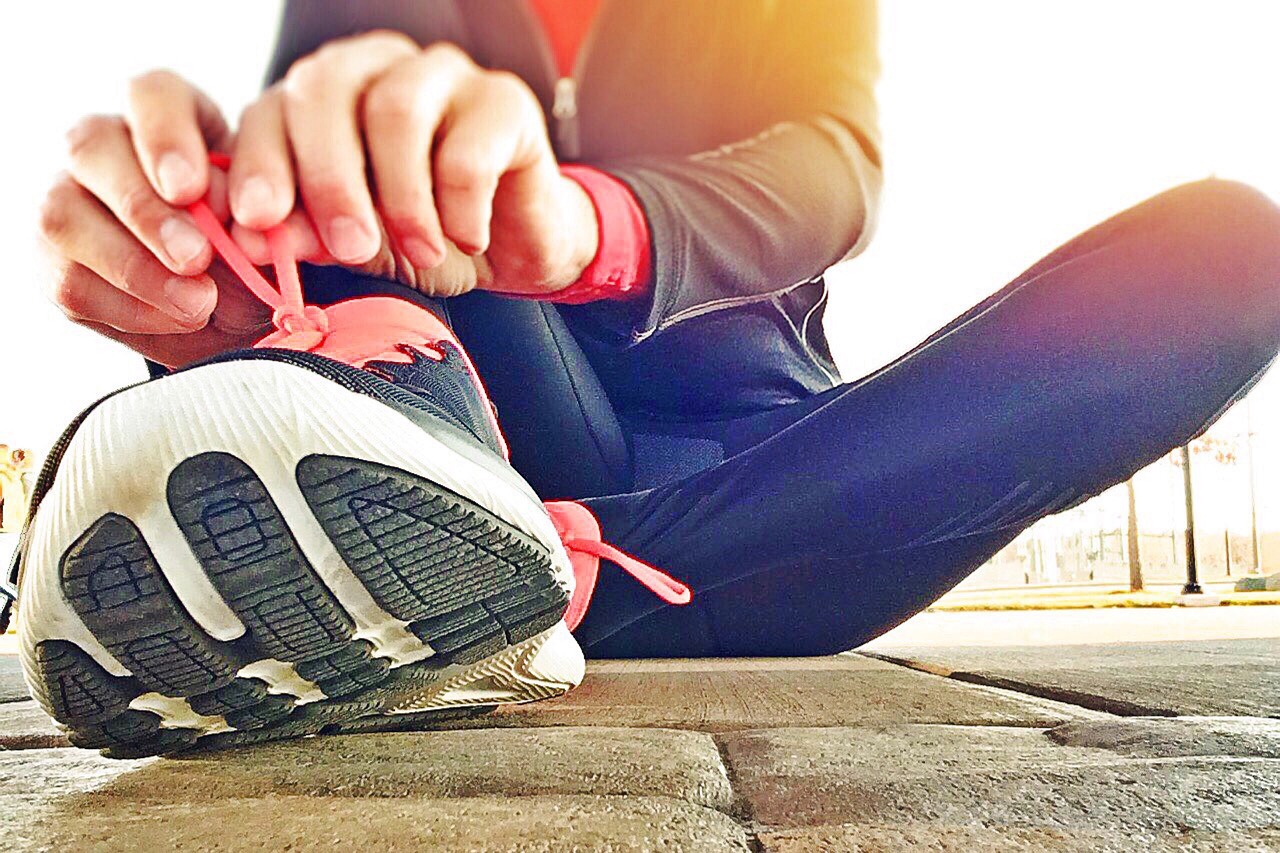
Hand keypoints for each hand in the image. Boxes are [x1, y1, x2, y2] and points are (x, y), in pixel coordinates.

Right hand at [39, 71, 273, 366]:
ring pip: (64, 215)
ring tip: (197, 302)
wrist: (241, 310)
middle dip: (145, 209)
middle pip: (94, 147)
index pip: (152, 94)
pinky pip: (69, 280)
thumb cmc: (260, 250)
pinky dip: (129, 308)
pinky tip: (178, 320)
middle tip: (196, 257)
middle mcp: (108, 147)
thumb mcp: (274, 227)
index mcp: (171, 119)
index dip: (165, 135)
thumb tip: (238, 222)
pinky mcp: (57, 261)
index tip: (191, 188)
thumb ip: (255, 213)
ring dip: (133, 267)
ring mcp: (71, 199)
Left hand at [226, 32, 598, 297]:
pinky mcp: (504, 100)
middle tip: (346, 248)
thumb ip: (313, 237)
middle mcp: (377, 69)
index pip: (273, 110)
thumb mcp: (362, 249)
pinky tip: (470, 240)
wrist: (518, 251)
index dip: (260, 165)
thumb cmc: (428, 242)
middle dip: (328, 179)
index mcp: (324, 98)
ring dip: (402, 199)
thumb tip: (256, 242)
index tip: (258, 224)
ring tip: (421, 254)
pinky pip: (468, 148)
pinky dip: (462, 207)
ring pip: (396, 111)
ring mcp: (442, 75)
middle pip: (328, 91)